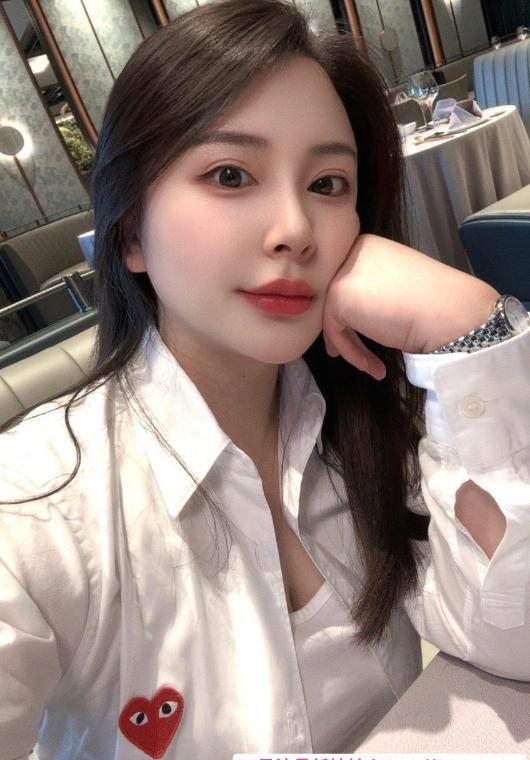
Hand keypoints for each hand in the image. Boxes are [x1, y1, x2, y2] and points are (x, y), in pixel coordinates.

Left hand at [322, 234, 498, 379]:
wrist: (448, 312)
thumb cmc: (434, 303)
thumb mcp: (397, 286)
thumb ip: (374, 289)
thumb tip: (356, 310)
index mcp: (370, 246)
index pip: (348, 280)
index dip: (351, 311)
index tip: (359, 334)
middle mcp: (354, 252)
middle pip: (337, 296)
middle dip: (343, 328)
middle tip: (350, 352)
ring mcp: (344, 273)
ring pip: (333, 315)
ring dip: (350, 345)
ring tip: (371, 366)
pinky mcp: (339, 296)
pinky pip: (335, 330)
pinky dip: (353, 352)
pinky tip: (375, 366)